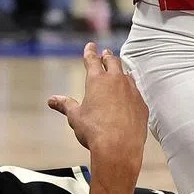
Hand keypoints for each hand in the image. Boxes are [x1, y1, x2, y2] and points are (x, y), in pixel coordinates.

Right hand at [48, 43, 147, 177]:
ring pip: (127, 75)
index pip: (92, 60)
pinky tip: (129, 94)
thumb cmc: (95, 132)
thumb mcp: (75, 117)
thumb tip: (52, 100)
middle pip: (113, 62)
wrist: (119, 147)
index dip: (90, 52)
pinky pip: (136, 92)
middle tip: (105, 53)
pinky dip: (131, 90)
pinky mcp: (141, 104)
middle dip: (107, 56)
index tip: (90, 46)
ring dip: (121, 72)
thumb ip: (65, 105)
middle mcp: (116, 81)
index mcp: (97, 80)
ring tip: (119, 71)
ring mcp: (131, 92)